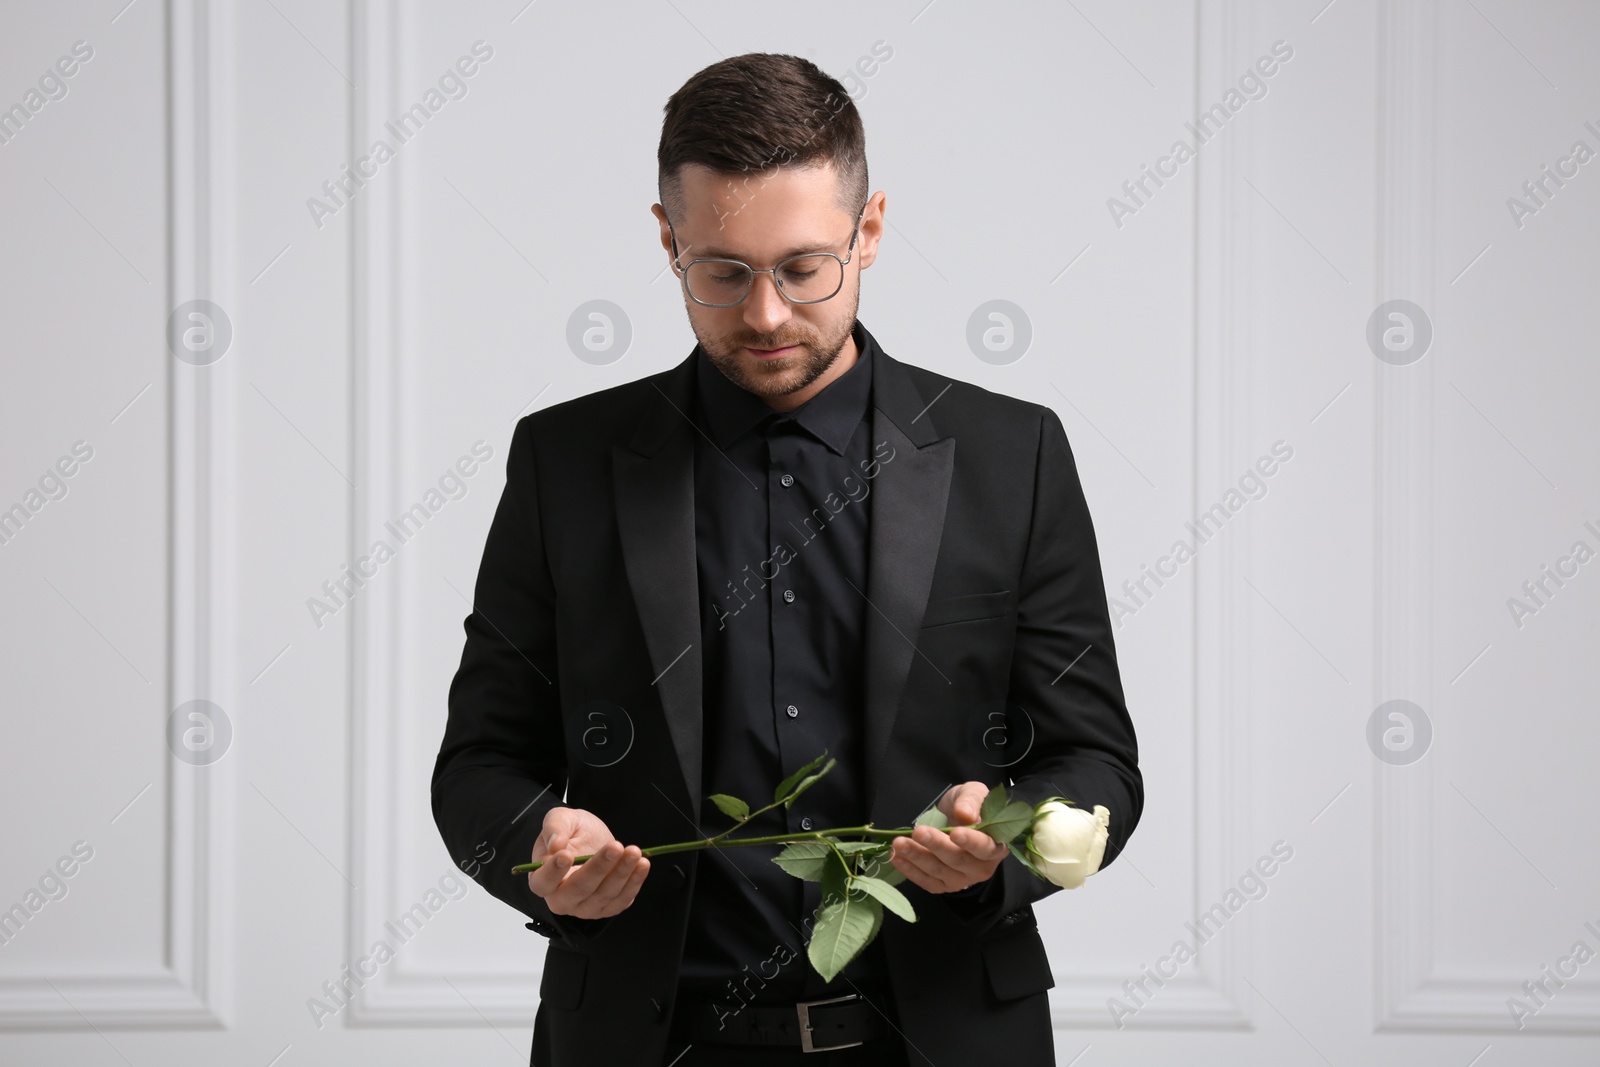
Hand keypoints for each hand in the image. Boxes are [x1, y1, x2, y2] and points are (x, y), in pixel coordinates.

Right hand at [528, 807, 650, 918]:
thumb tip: (556, 845)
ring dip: (621, 874)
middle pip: (578, 891)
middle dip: (598, 868)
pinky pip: (622, 900)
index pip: (543, 882)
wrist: (590, 839)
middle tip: (615, 847)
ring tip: (633, 851)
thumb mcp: (560, 819)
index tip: (566, 855)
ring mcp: (585, 907)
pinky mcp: (608, 907)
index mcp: (542, 879)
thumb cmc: (570, 832)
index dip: (553, 872)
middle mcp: (562, 899)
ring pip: (603, 896)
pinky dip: (634, 882)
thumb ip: (554, 828)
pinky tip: (642, 864)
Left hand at [889, 782, 1007, 893]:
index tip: (955, 833)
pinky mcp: (943, 885)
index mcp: (995, 846)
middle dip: (936, 845)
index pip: (985, 847)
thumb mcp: (973, 793)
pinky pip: (926, 881)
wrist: (956, 820)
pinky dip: (909, 870)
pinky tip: (895, 856)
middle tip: (918, 831)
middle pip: (958, 860)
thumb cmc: (969, 806)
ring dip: (917, 857)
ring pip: (938, 871)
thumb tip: (965, 814)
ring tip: (899, 843)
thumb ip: (972, 800)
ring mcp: (961, 879)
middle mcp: (981, 868)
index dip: (971, 841)